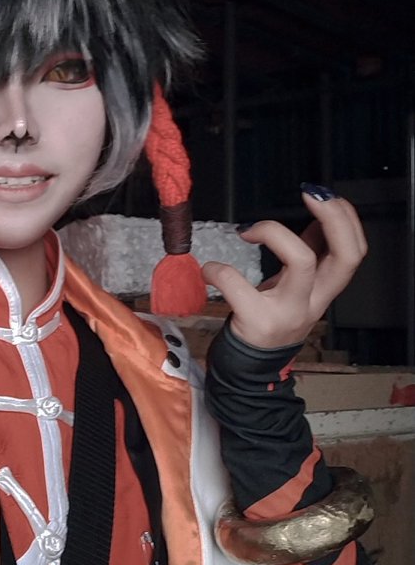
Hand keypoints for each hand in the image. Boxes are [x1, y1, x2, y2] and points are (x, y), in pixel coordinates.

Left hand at [201, 187, 366, 349]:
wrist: (252, 369)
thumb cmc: (272, 319)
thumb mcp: (297, 288)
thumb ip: (309, 255)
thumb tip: (317, 220)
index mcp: (324, 289)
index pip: (354, 252)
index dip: (345, 219)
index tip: (322, 194)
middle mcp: (314, 301)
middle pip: (345, 257)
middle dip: (334, 218)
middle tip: (310, 194)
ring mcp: (289, 312)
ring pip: (302, 261)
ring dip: (274, 232)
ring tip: (249, 230)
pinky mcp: (258, 321)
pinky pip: (239, 284)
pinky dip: (219, 270)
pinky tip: (209, 269)